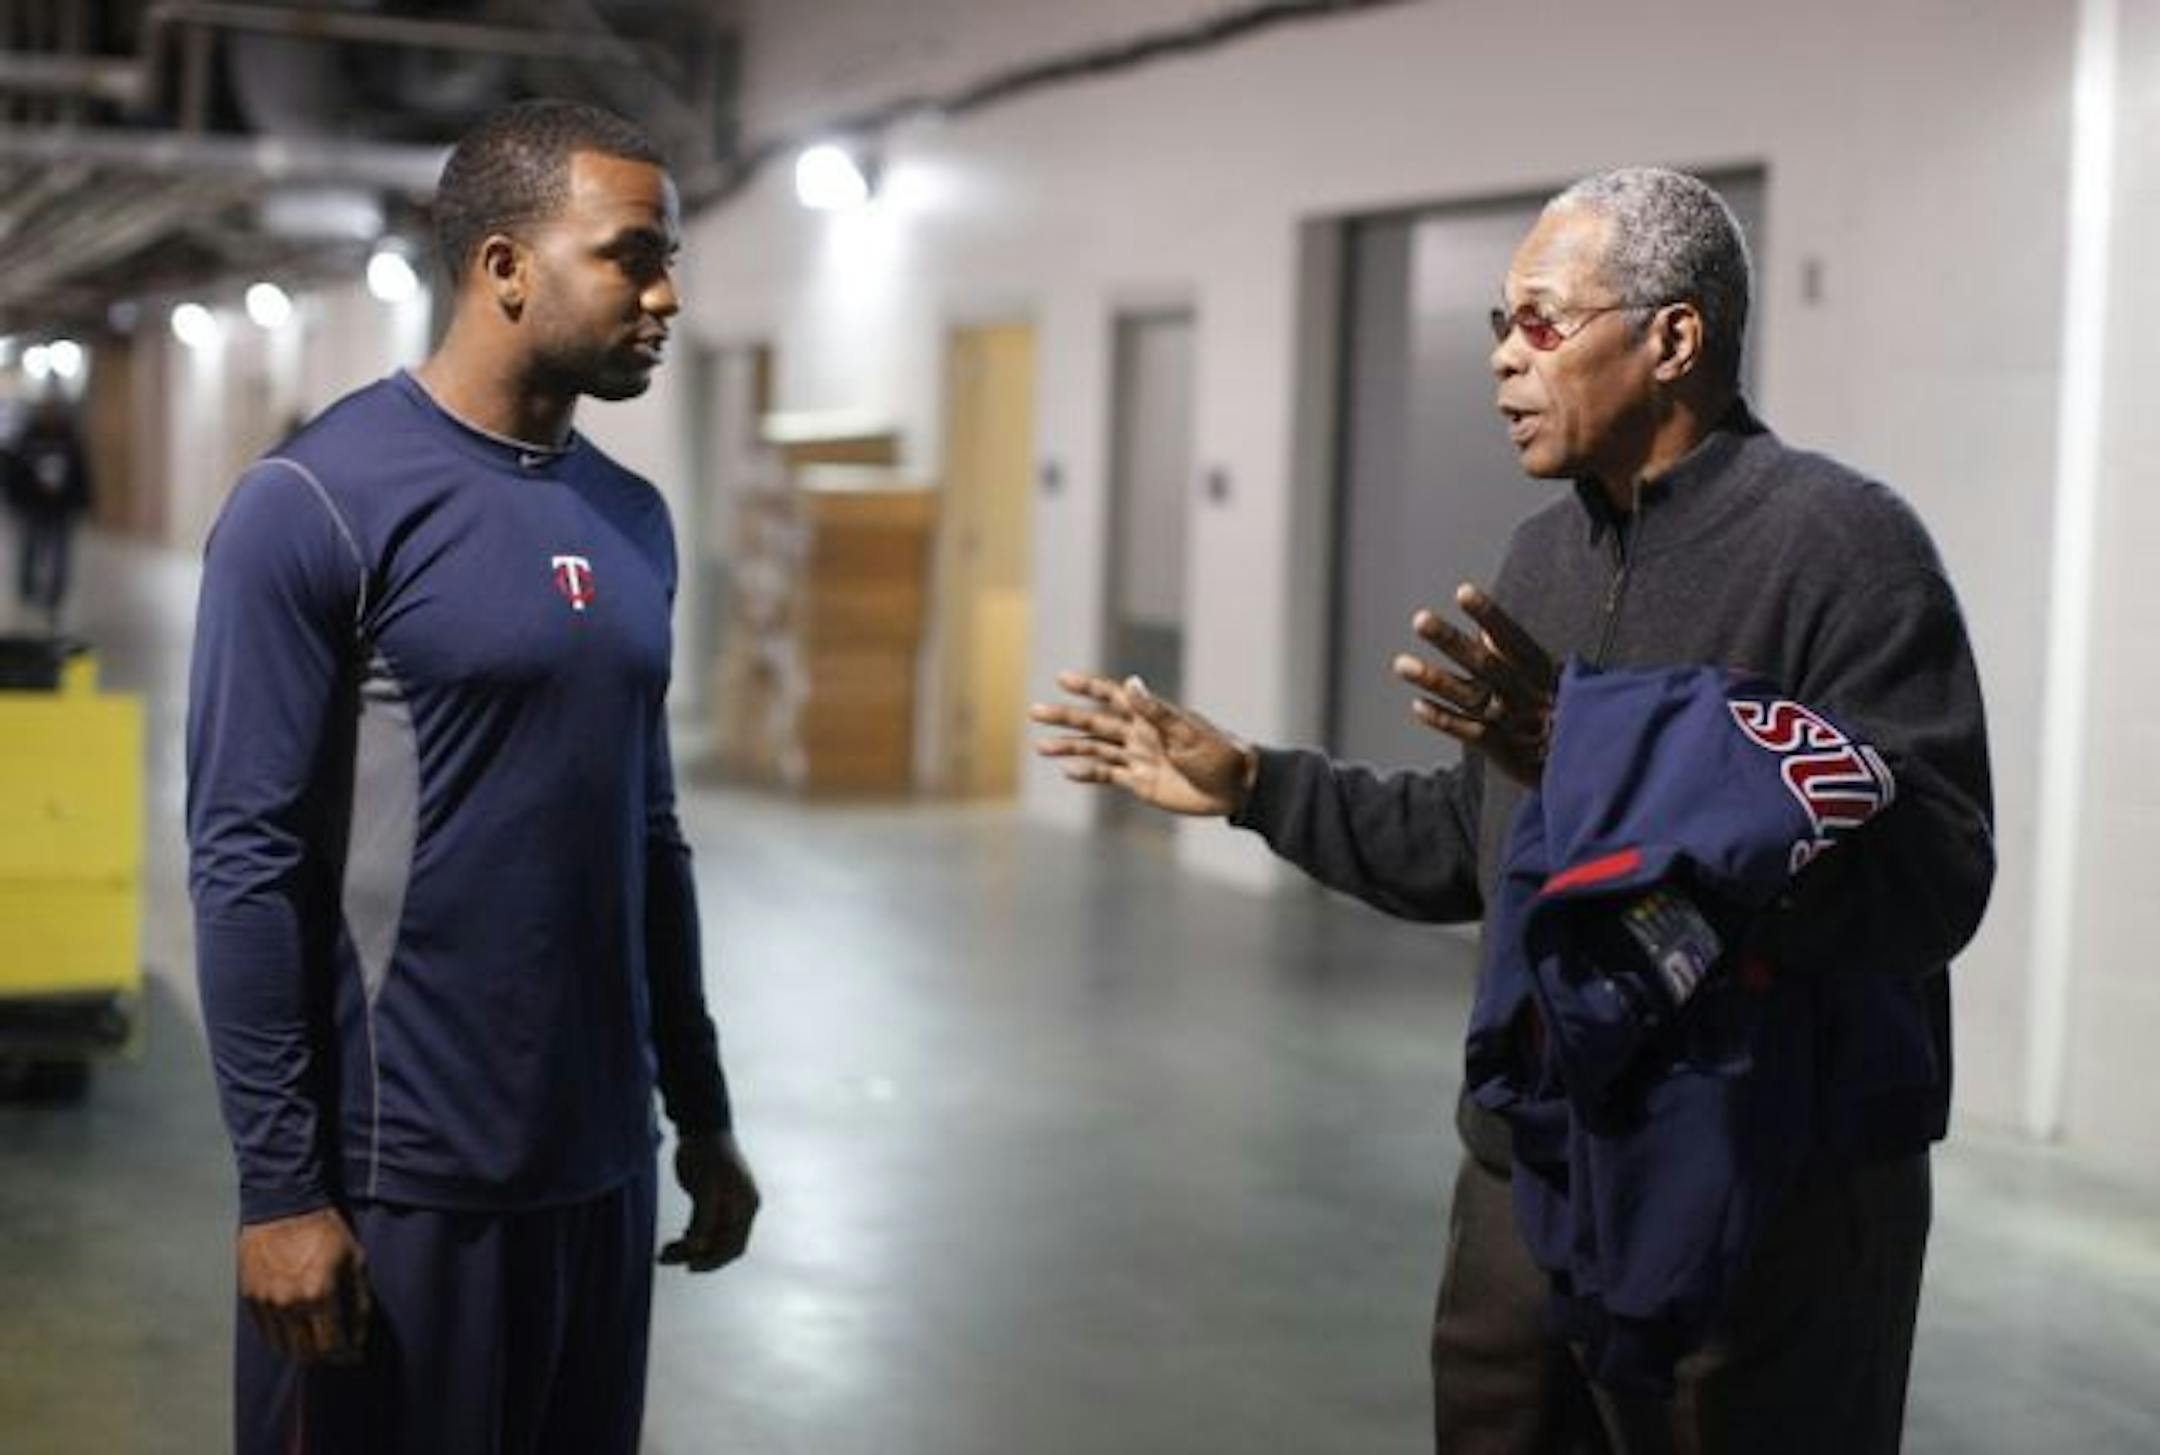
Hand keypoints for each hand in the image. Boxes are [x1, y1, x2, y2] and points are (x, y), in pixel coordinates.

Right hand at [237, 1206, 371, 1364]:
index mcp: (320, 1294)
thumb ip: (359, 1299)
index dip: (346, 1354)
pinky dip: (281, 1338)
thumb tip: (360, 1333)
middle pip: (306, 1352)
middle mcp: (290, 1304)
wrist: (282, 1204)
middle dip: (325, 1356)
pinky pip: (265, 1332)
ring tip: (316, 1343)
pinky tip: (294, 1331)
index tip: (355, 1354)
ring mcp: (267, 1302)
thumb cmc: (324, 1228)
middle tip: (337, 1351)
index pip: (332, 1344)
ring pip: (283, 1347)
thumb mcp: (355, 1257)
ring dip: (302, 1351)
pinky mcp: (250, 1297)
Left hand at [661, 1129, 759, 1272]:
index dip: (713, 1260)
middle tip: (666, 1258)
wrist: (700, 1128)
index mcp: (746, 1206)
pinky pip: (702, 1227)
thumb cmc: (706, 1155)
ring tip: (663, 1252)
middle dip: (696, 1255)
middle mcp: (740, 1209)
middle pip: (720, 1244)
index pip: (734, 1245)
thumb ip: (703, 1220)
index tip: (690, 1267)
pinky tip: (675, 1240)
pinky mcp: (712, 1201)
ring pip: (708, 1237)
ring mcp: (726, 1205)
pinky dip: (689, 1236)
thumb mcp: (705, 1188)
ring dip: (688, 1247)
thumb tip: (696, 1249)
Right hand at [1029, 672, 1257, 816]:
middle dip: (1066, 717)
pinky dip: (1088, 773)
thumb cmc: (1219, 754)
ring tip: (1041, 746)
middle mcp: (1139, 734)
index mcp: (1151, 715)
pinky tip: (1068, 770)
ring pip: (1095, 749)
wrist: (1237, 788)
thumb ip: (1156, 711)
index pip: (1112, 696)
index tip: (1062, 678)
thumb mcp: (1188, 732)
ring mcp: (1138, 758)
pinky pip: (1108, 776)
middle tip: (1035, 712)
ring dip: (1069, 746)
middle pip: (1095, 723)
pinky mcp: (1140, 783)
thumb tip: (1131, 683)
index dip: (1088, 687)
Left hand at [1392, 584, 1558, 789]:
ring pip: (1469, 697)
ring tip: (1400, 664)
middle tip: (1420, 620)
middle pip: (1484, 663)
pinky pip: (1470, 733)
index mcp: (1543, 672)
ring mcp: (1513, 722)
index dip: (1489, 615)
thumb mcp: (1552, 680)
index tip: (1463, 592)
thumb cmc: (1568, 714)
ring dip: (1434, 679)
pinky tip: (1417, 705)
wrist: (1590, 762)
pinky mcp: (1504, 750)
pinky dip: (1444, 720)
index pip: (1513, 638)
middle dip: (1450, 641)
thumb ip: (1516, 655)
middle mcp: (1526, 693)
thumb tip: (1484, 628)